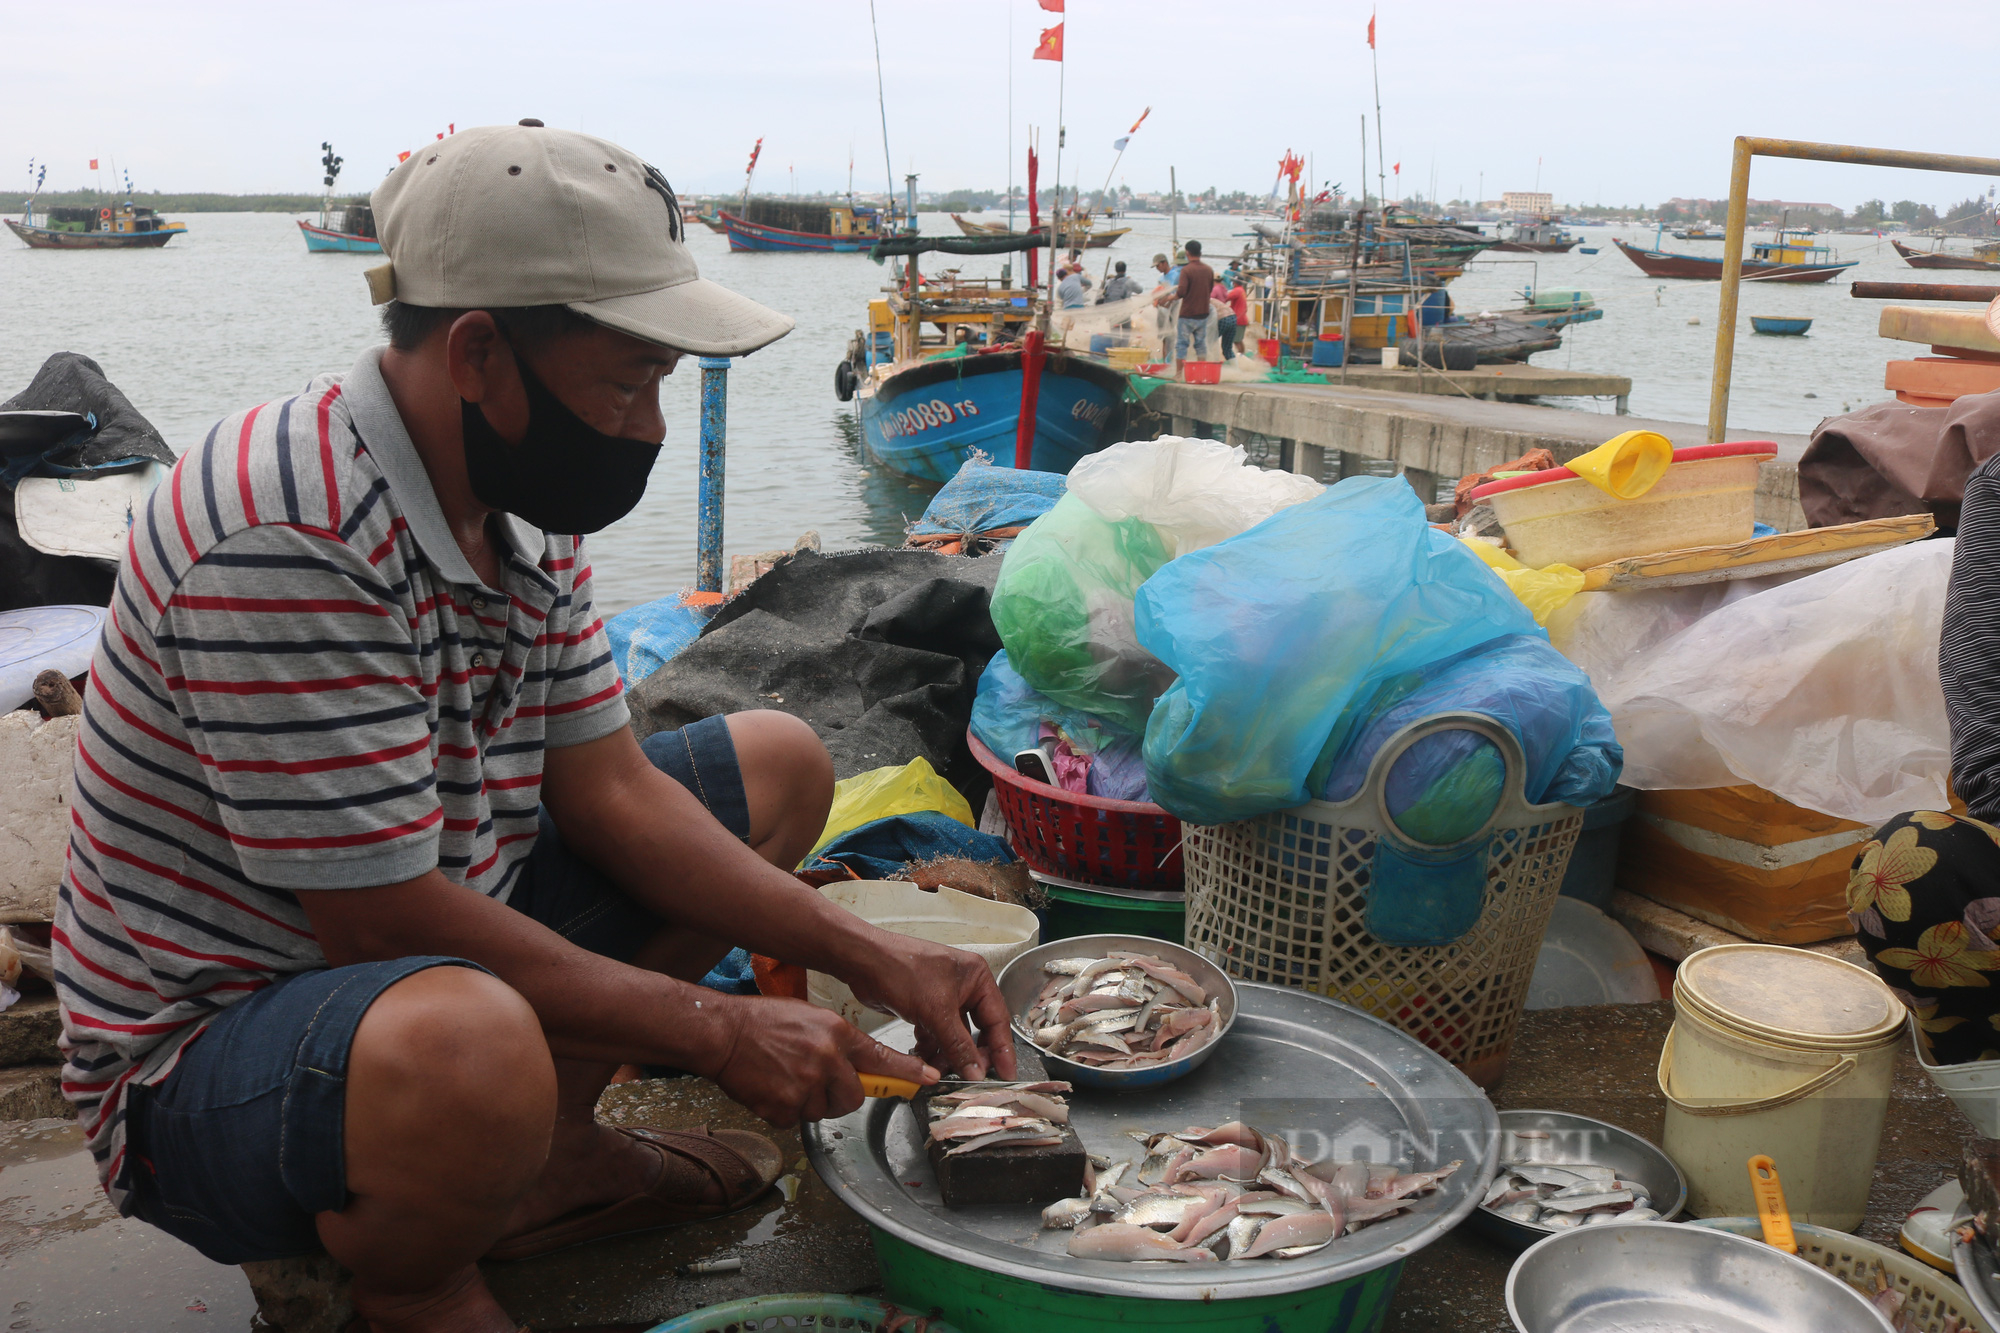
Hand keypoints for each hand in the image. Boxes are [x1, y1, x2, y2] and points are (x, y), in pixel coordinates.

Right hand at [709, 996, 937, 1127]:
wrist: (723, 1033)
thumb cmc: (765, 1021)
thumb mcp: (813, 1019)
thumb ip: (839, 1043)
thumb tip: (857, 1067)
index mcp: (836, 1034)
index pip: (881, 1058)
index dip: (907, 1072)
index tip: (930, 1079)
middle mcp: (826, 1060)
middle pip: (853, 1097)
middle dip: (840, 1095)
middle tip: (819, 1082)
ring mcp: (805, 1085)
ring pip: (823, 1110)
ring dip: (809, 1102)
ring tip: (786, 1076)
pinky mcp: (783, 1107)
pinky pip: (795, 1120)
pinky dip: (785, 1110)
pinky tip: (772, 1087)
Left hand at [841, 933, 1018, 1082]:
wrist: (863, 962)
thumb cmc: (903, 971)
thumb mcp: (936, 1011)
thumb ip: (959, 1045)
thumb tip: (977, 1072)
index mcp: (976, 977)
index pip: (998, 1019)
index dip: (1002, 1049)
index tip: (1006, 1074)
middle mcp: (963, 986)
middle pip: (977, 1029)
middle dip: (971, 1054)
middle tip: (971, 1076)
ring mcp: (942, 997)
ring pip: (954, 1035)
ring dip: (948, 1054)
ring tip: (939, 1069)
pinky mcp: (924, 1007)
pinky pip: (936, 1034)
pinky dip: (931, 1047)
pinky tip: (923, 1057)